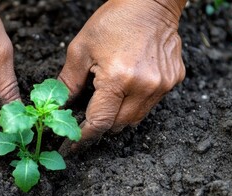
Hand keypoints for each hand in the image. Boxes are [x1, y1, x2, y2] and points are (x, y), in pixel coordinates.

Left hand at [58, 0, 186, 151]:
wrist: (151, 2)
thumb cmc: (114, 21)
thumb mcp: (81, 49)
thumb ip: (69, 82)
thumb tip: (59, 107)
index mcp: (118, 79)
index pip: (100, 122)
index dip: (84, 136)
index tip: (73, 145)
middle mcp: (144, 86)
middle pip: (118, 125)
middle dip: (100, 125)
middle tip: (86, 118)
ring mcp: (162, 85)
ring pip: (135, 118)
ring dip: (118, 116)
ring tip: (106, 101)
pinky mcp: (173, 81)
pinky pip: (150, 104)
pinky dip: (135, 103)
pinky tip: (127, 87)